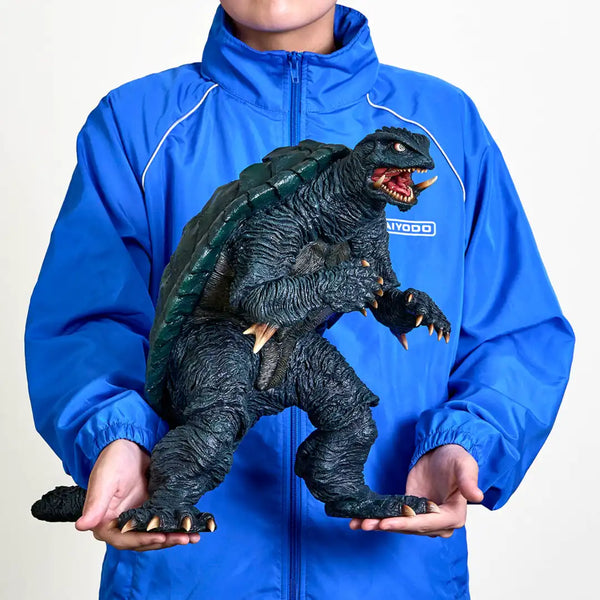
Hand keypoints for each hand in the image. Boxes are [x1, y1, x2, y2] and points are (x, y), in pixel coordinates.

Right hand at [75, 439, 200, 550]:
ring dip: (172, 537)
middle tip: (183, 537)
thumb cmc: (113, 459)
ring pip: (155, 535)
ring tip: (191, 536)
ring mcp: (138, 518)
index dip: (140, 540)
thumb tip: (82, 525)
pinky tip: (191, 529)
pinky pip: (163, 523)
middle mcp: (121, 524)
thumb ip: (95, 504)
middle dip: (163, 540)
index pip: (122, 539)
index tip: (158, 537)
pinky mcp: (152, 510)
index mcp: (104, 521)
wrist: (130, 445)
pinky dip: (175, 527)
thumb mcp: (104, 480)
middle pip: (142, 540)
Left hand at [349, 444, 483, 537]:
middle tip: (367, 524)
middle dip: (389, 526)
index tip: (388, 523)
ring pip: (400, 525)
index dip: (406, 523)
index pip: (428, 523)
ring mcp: (423, 517)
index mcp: (454, 515)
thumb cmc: (457, 458)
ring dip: (379, 525)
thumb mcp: (465, 465)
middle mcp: (439, 522)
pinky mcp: (410, 509)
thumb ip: (469, 481)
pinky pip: (394, 516)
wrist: (444, 451)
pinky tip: (360, 520)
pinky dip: (378, 518)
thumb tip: (477, 496)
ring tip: (359, 524)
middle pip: (411, 527)